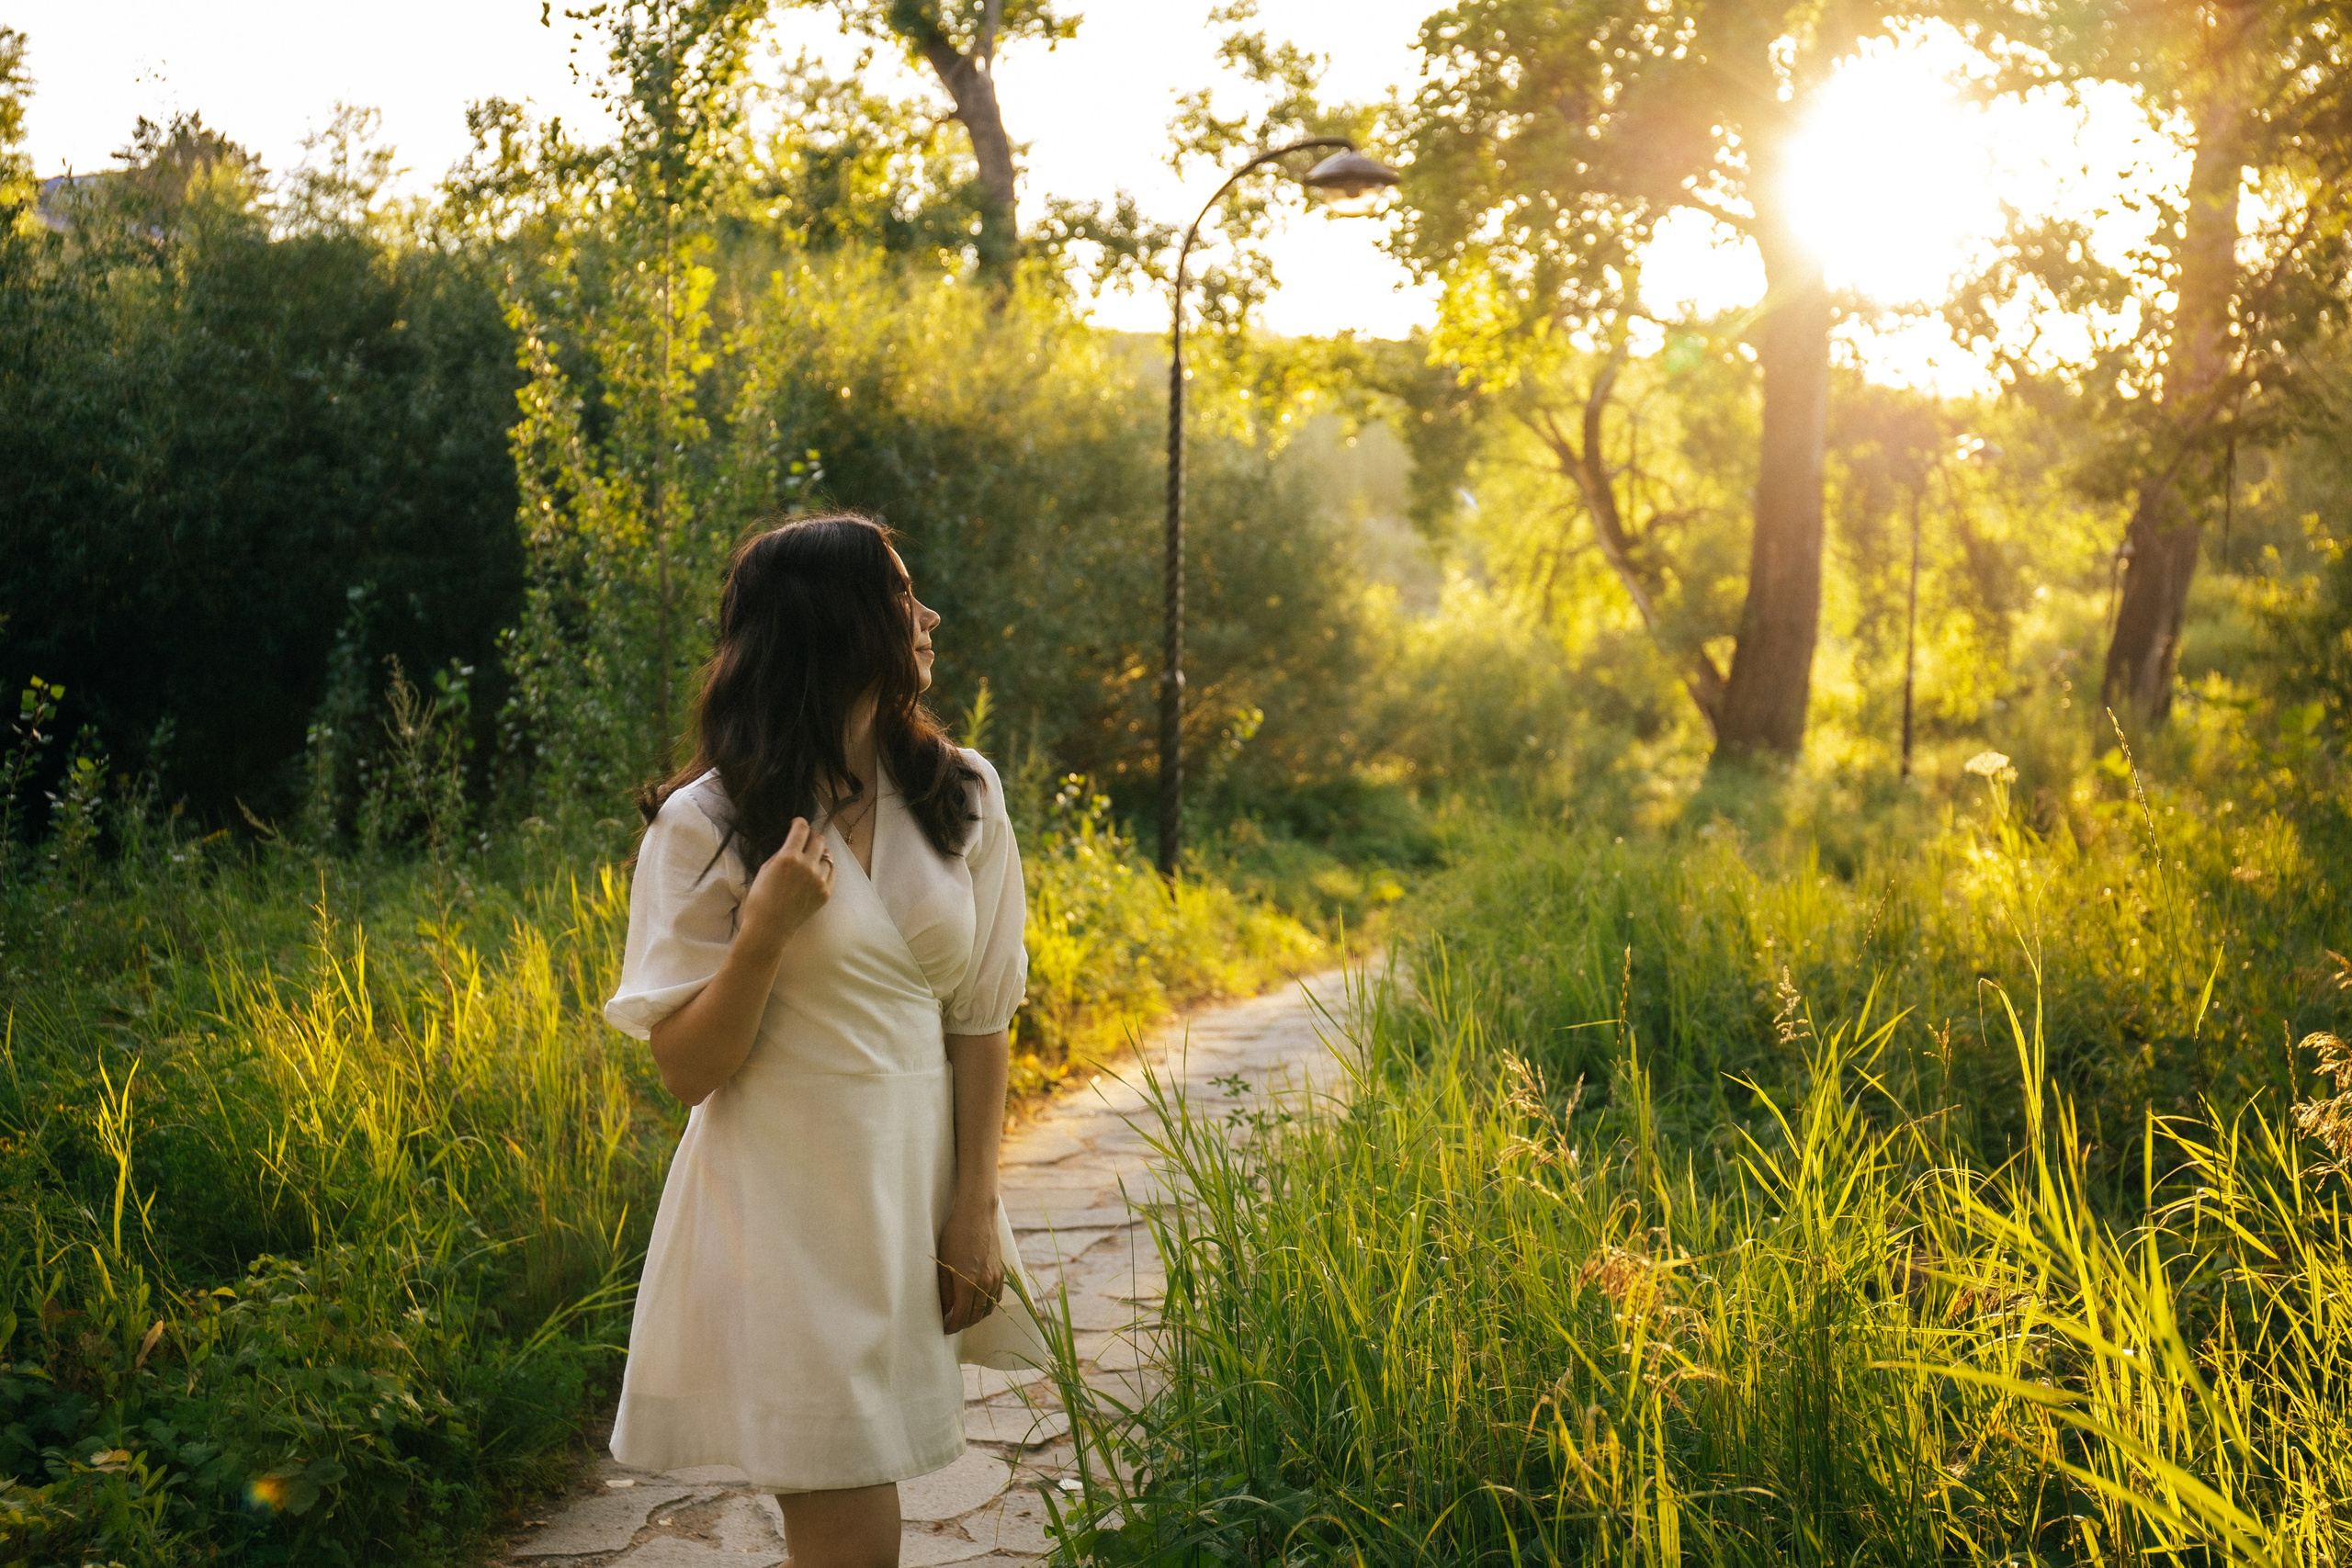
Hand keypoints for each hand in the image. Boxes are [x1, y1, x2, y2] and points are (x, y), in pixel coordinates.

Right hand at [737, 818, 834, 959]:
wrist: (769, 928)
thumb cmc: (760, 898)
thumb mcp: (765, 869)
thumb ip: (782, 853)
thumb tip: (794, 842)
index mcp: (789, 858)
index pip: (802, 830)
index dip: (800, 823)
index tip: (797, 823)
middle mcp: (807, 866)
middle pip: (818, 839)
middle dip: (811, 835)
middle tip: (806, 838)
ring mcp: (819, 880)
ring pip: (827, 855)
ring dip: (819, 852)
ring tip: (811, 856)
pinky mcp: (825, 893)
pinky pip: (832, 872)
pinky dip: (826, 868)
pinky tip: (817, 871)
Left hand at [936, 1201, 1004, 1334]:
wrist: (977, 1215)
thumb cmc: (955, 1236)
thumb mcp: (943, 1264)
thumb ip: (944, 1291)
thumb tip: (943, 1312)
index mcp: (968, 1283)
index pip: (962, 1317)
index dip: (952, 1327)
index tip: (944, 1329)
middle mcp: (985, 1284)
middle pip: (975, 1316)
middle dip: (963, 1323)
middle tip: (951, 1324)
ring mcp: (995, 1278)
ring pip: (987, 1309)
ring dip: (975, 1316)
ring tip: (963, 1315)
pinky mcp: (1001, 1272)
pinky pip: (996, 1297)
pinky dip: (987, 1305)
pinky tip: (978, 1304)